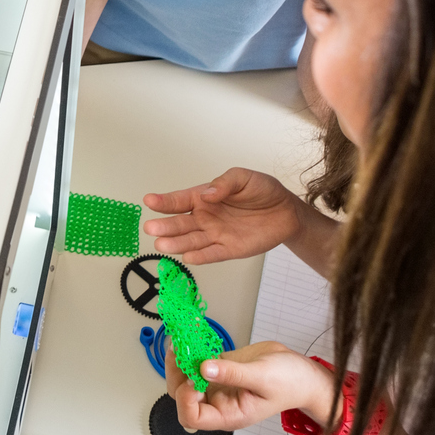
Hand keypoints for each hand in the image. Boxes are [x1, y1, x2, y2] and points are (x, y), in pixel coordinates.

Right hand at [143, 167, 307, 263]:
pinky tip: (187, 257)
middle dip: (165, 226)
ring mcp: (216, 235)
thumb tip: (207, 193)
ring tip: (161, 245)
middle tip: (151, 228)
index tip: (149, 201)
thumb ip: (224, 183)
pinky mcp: (229, 249)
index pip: (180, 200)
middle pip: (181, 224)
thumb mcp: (244, 178)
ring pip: (192, 241)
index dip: (164, 201)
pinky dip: (200, 257)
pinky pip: (212, 254)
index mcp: (204, 197)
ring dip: (177, 244)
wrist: (286, 211)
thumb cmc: (262, 191)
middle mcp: (205, 217)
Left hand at [166, 341, 331, 432]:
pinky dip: (190, 351)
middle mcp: (219, 403)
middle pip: (182, 397)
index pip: (193, 417)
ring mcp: (217, 386)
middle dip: (176, 375)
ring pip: (185, 379)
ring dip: (179, 361)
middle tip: (178, 352)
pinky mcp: (219, 369)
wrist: (302, 373)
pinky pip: (197, 363)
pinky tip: (190, 336)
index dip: (186, 399)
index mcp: (229, 414)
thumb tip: (204, 369)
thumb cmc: (290, 383)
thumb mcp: (262, 377)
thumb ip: (233, 374)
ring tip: (180, 341)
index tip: (192, 378)